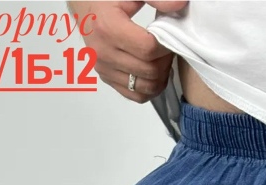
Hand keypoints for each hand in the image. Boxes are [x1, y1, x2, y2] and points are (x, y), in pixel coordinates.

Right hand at [66, 1, 187, 102]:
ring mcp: (104, 68)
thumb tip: (181, 5)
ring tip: (161, 61)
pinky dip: (150, 90)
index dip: (165, 46)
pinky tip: (154, 75)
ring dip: (161, 77)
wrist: (84, 6)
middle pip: (149, 71)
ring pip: (145, 87)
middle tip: (167, 50)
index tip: (169, 39)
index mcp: (108, 28)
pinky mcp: (106, 78)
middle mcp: (104, 53)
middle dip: (165, 62)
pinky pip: (135, 96)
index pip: (148, 49)